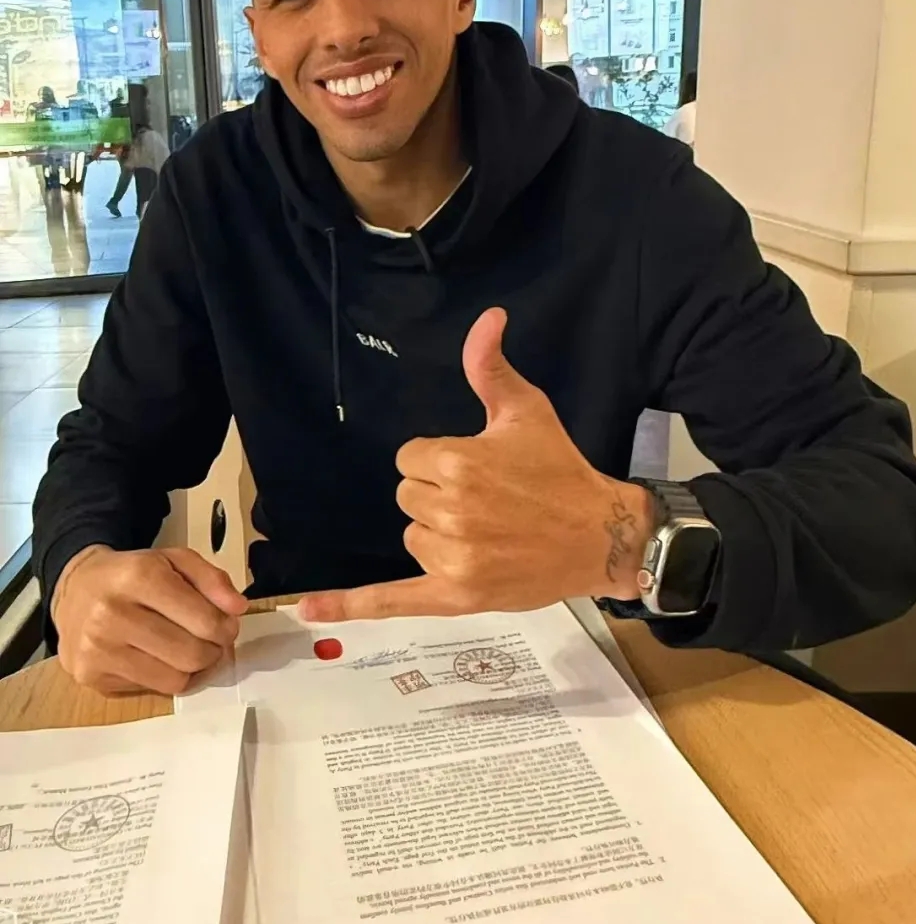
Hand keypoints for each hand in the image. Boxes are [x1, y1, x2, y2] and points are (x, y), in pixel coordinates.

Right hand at [51, 544, 248, 695]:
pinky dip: (167, 677)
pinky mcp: (90, 676)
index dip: (226, 627)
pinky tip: (161, 657)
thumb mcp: (176, 560)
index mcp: (139, 577)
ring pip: (174, 679)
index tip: (227, 625)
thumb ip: (213, 579)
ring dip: (194, 668)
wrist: (75, 588)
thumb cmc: (134, 573)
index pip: (204, 621)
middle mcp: (112, 614)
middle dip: (213, 650)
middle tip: (212, 640)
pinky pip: (151, 690)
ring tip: (190, 649)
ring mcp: (97, 649)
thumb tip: (239, 608)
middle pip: (191, 654)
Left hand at [299, 307, 654, 622]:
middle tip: (490, 502)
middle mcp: (450, 509)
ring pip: (412, 536)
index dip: (439, 461)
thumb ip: (490, 367)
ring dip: (437, 534)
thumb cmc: (560, 470)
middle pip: (407, 496)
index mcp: (458, 462)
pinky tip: (309, 608)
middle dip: (438, 495)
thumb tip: (487, 316)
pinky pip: (391, 599)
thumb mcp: (526, 411)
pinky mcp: (456, 594)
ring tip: (489, 532)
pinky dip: (350, 605)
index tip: (478, 468)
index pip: (409, 458)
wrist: (599, 535)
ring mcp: (452, 556)